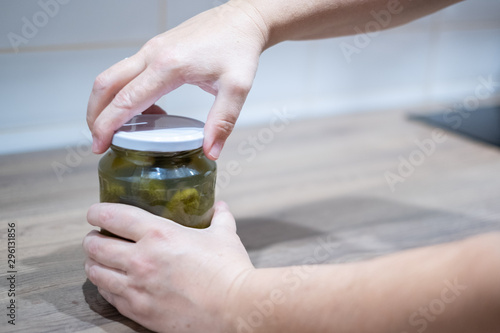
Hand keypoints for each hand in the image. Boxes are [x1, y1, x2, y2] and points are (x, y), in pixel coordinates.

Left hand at [82, 201, 254, 331]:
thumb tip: (221, 207)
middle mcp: (141, 259)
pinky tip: (110, 284)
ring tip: (97, 260)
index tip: (94, 212)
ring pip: (96, 272)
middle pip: (95, 245)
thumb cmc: (229, 271)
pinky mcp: (138, 311)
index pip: (113, 217)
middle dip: (91, 239)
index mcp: (159, 234)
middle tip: (95, 237)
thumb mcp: (224, 236)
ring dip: (93, 263)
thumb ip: (220, 218)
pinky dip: (105, 287)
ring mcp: (137, 287)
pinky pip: (108, 297)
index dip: (97, 212)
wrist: (234, 309)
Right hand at [87, 1, 267, 159]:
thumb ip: (223, 121)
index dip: (108, 125)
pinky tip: (144, 111)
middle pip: (105, 85)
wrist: (242, 20)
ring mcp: (151, 49)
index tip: (99, 145)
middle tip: (99, 140)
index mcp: (168, 67)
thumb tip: (211, 151)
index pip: (126, 100)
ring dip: (105, 102)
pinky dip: (123, 93)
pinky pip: (128, 72)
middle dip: (94, 114)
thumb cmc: (239, 48)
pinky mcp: (155, 48)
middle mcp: (152, 55)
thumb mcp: (237, 87)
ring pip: (112, 76)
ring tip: (115, 129)